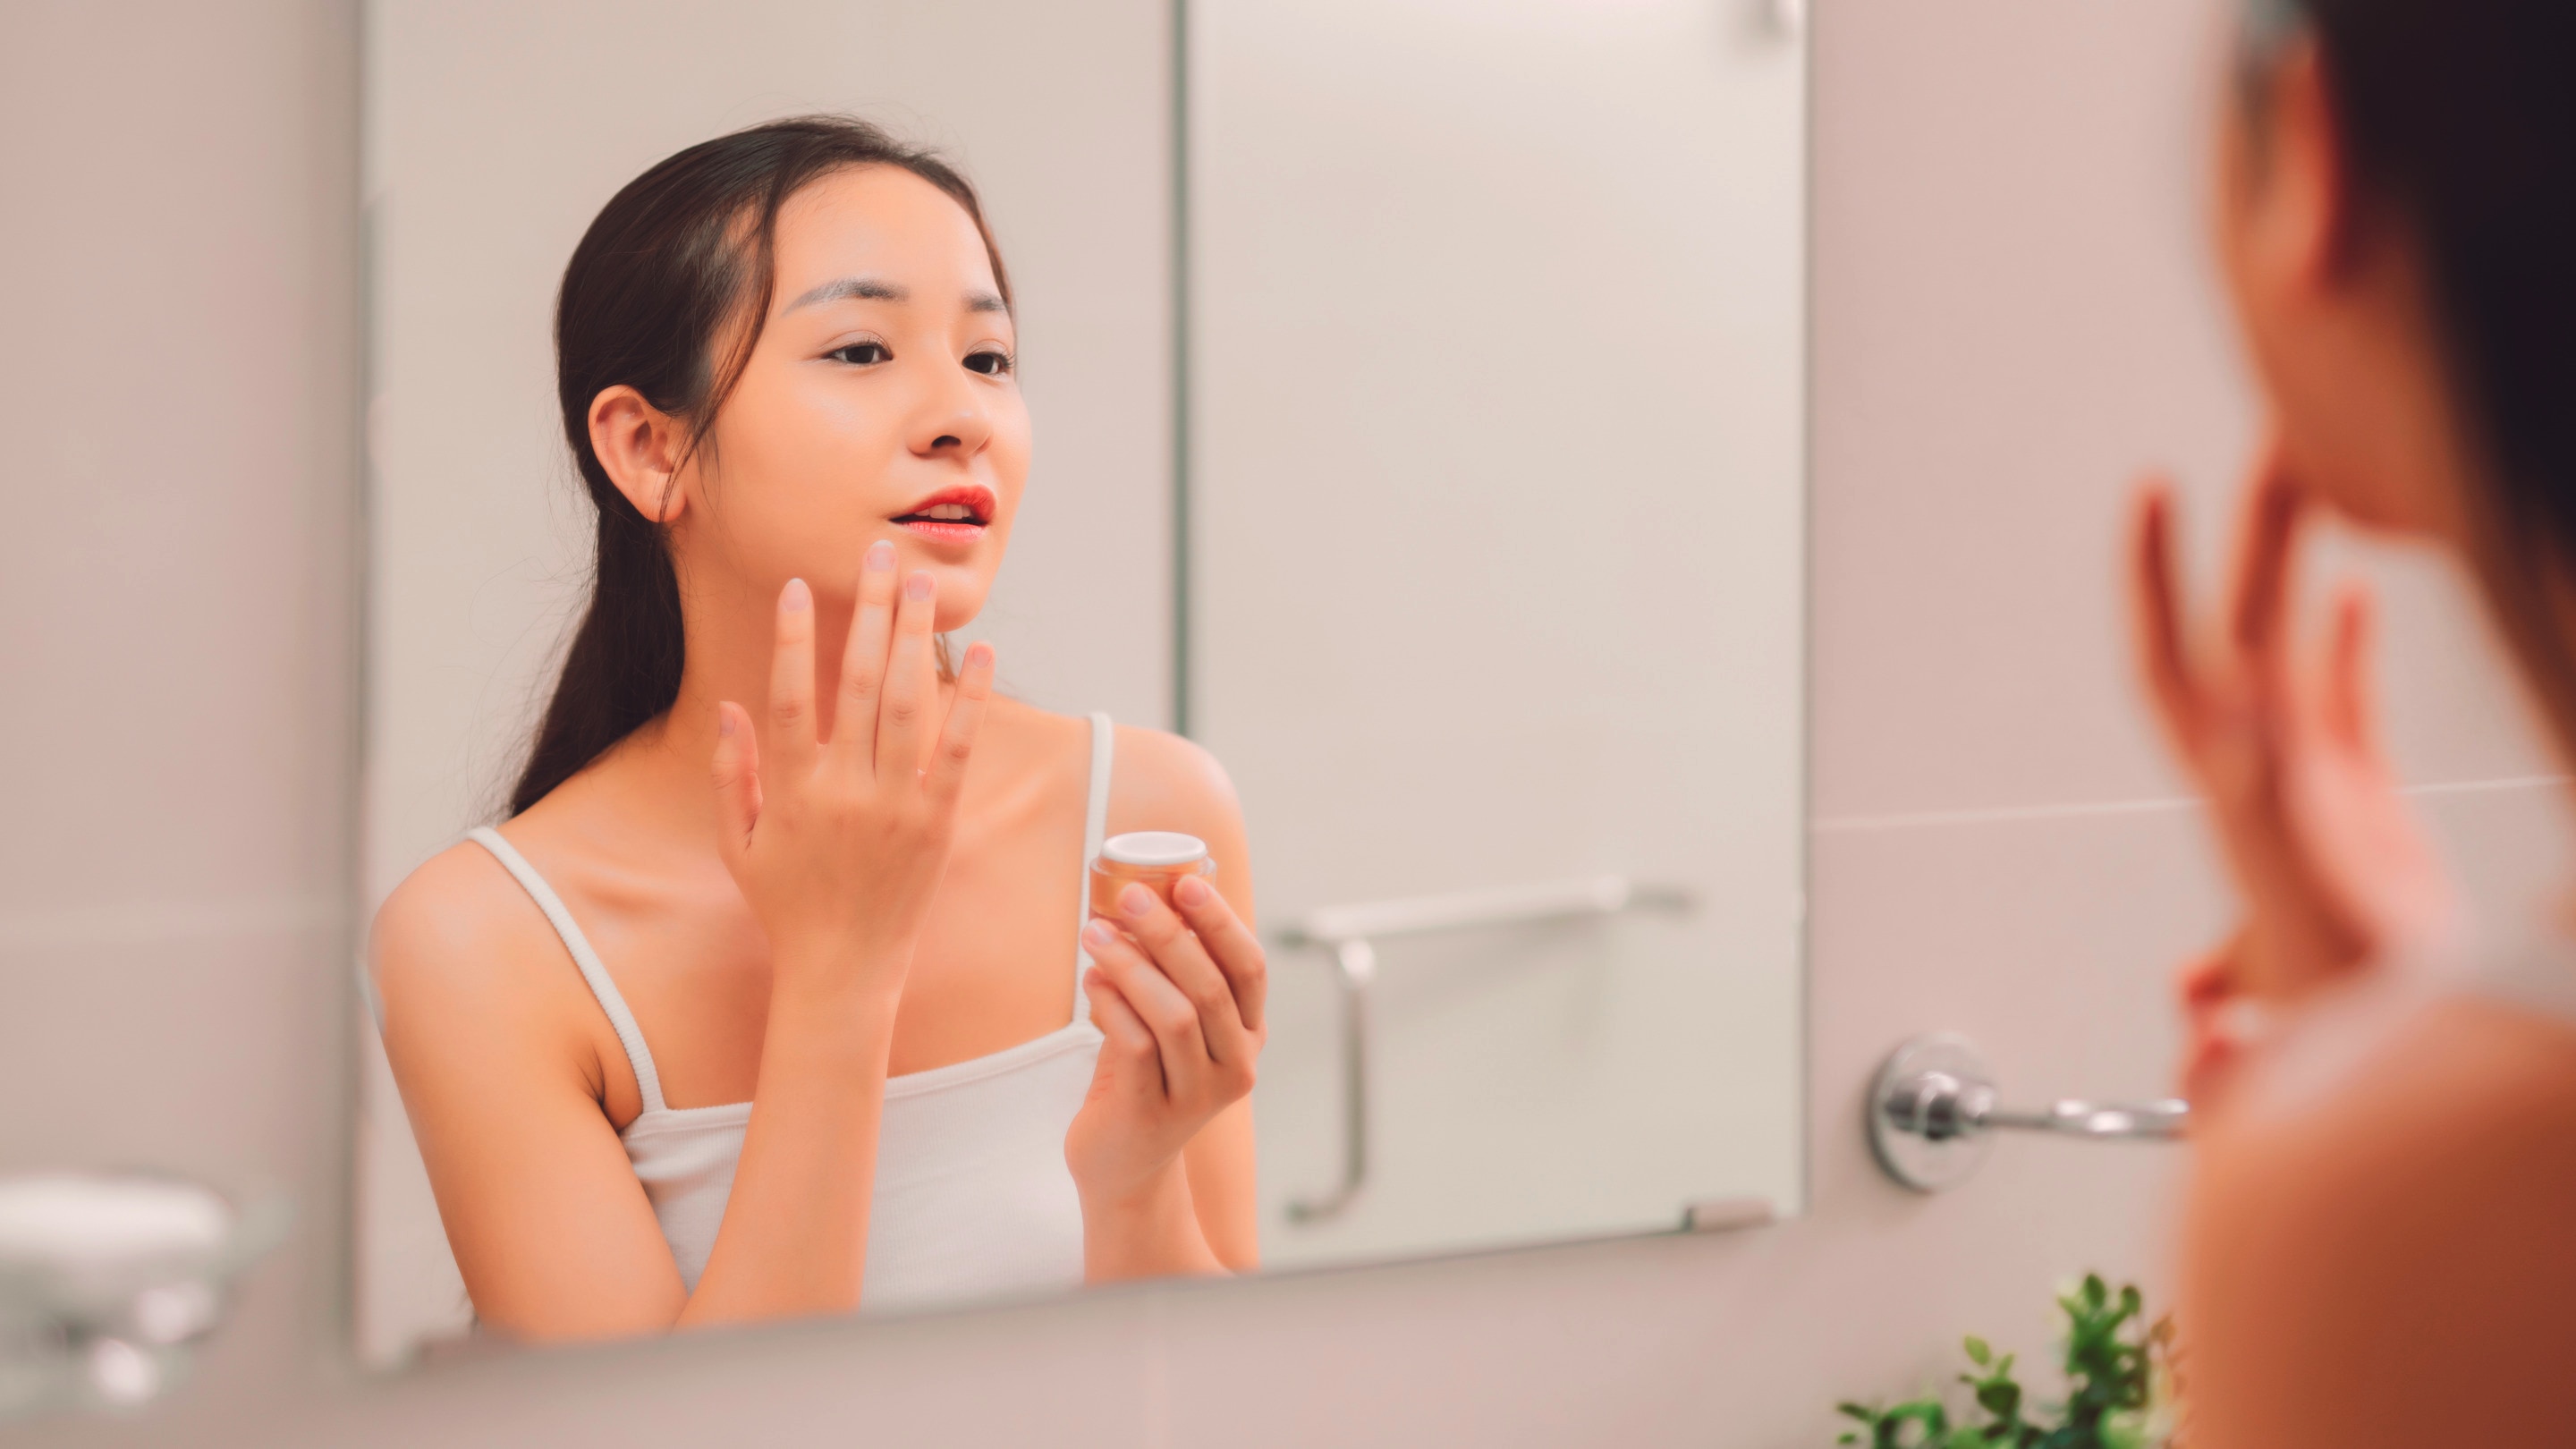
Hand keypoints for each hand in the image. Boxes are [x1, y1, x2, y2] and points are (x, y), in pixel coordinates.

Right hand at [710, 542, 995, 994]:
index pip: (790, 697)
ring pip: (909, 704)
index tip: (798, 586)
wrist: (843, 970)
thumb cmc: (785, 906)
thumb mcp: (740, 844)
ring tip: (920, 583)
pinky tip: (981, 654)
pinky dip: (971, 700)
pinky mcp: (937, 822)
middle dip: (868, 612)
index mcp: (792, 791)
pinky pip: (957, 750)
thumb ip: (732, 775)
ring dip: (916, 637)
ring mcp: (895, 805)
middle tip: (878, 554)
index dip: (793, 639)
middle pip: (859, 683)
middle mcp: (844, 790)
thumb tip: (729, 707)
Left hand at [1064, 874, 1267, 1208]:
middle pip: (1210, 988)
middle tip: (1128, 897)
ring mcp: (1197, 1095)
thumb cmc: (1143, 1075)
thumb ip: (1170, 972)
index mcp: (1248, 1034)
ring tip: (1095, 934)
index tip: (1186, 885)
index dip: (1222, 923)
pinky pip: (1136, 1047)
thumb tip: (1146, 894)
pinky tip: (1092, 982)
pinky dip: (1111, 1005)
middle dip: (1168, 934)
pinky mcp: (1153, 1114)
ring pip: (1174, 1016)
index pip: (1250, 969)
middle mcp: (1235, 1066)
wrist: (1122, 1163)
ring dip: (1132, 965)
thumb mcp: (1168, 1021)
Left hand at [2131, 445, 2455, 1083]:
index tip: (2150, 493)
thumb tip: (2224, 826)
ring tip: (2315, 468)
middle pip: (2241, 627)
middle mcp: (2260, 778)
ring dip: (2297, 564)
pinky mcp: (2355, 811)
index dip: (2156, 580)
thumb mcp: (2293, 954)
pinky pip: (2343, 703)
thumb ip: (2254, 890)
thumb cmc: (2351, 1025)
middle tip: (2274, 429)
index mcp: (2237, 793)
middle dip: (2248, 532)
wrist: (2398, 1068)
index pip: (2175, 664)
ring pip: (2293, 649)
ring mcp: (2303, 787)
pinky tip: (2357, 590)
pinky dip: (2346, 646)